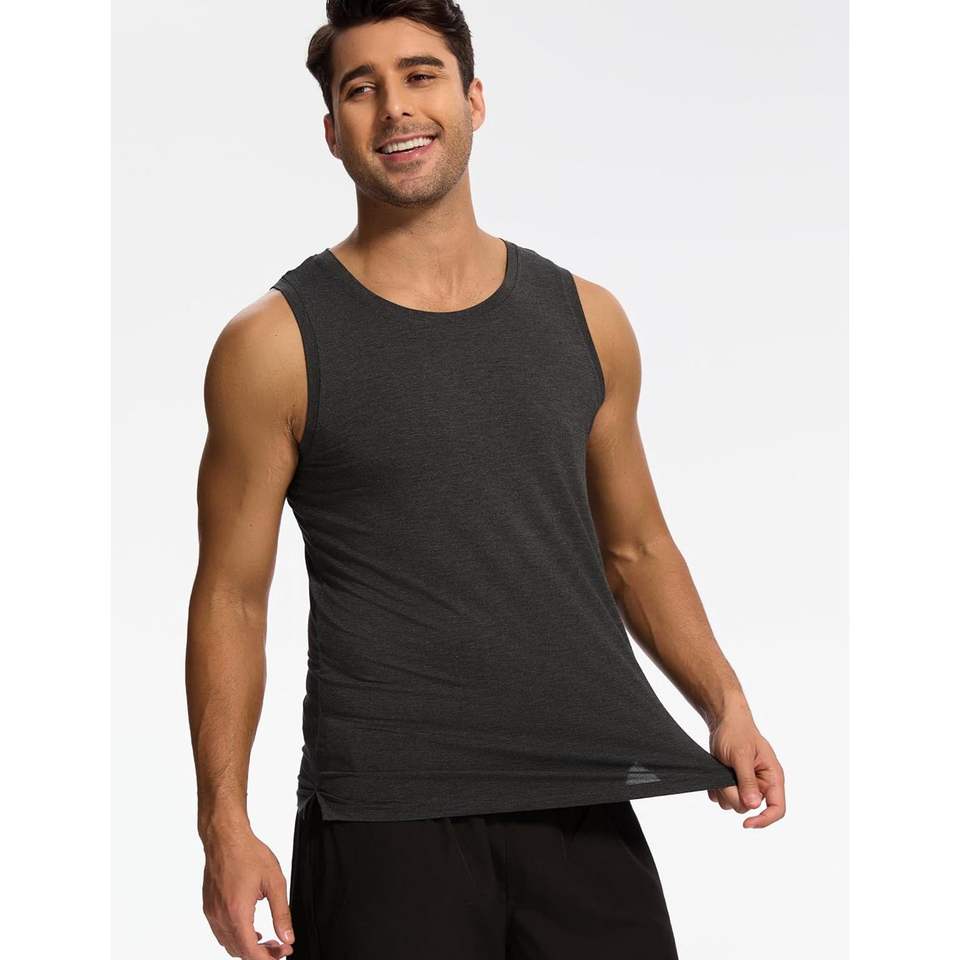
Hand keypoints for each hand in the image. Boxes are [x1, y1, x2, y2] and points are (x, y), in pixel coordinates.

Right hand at [201, 825, 294, 957]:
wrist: (226, 838)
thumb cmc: (249, 854)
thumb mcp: (274, 882)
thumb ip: (281, 913)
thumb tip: (287, 937)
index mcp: (237, 912)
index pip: (250, 952)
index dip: (268, 958)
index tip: (284, 952)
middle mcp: (220, 917)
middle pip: (239, 952)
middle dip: (261, 954)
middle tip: (280, 947)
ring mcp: (212, 913)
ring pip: (228, 945)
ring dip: (248, 948)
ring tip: (267, 939)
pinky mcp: (208, 907)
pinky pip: (221, 933)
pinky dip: (236, 937)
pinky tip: (251, 929)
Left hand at [707, 709, 785, 827]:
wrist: (723, 721)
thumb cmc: (736, 732)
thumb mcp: (741, 755)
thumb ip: (747, 780)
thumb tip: (753, 805)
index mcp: (773, 778)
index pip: (777, 809)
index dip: (764, 820)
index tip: (747, 824)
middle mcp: (762, 785)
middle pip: (748, 808)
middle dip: (733, 794)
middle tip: (726, 775)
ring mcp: (747, 786)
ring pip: (733, 804)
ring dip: (723, 790)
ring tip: (722, 769)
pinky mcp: (734, 785)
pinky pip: (722, 798)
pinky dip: (716, 788)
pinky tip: (717, 771)